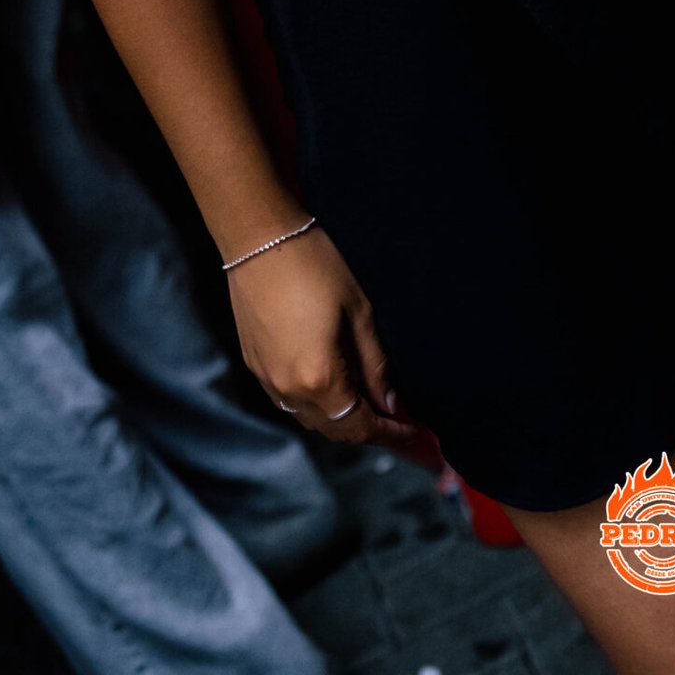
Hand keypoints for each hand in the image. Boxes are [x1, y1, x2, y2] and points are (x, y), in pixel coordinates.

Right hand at [228, 225, 442, 462]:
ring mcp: (267, 381)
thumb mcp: (360, 313)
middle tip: (402, 422)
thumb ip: (376, 365)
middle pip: (336, 430)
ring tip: (374, 404)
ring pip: (312, 419)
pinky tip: (337, 386)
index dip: (394, 434)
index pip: (362, 427)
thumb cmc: (314, 265)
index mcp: (319, 380)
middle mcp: (288, 392)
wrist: (259, 238)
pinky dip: (318, 404)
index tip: (419, 436)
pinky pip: (291, 402)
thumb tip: (391, 403)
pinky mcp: (255, 366)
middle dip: (371, 430)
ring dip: (343, 419)